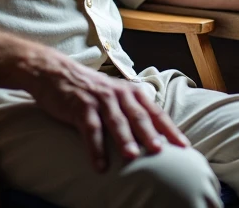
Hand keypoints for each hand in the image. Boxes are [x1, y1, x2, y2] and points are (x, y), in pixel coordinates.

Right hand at [19, 49, 189, 171]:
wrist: (55, 72)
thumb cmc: (89, 88)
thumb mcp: (115, 94)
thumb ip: (131, 109)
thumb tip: (153, 134)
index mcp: (131, 92)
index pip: (155, 112)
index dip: (169, 129)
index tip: (183, 146)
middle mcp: (118, 93)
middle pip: (139, 116)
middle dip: (150, 134)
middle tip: (160, 151)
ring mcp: (100, 99)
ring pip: (116, 120)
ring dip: (124, 139)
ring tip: (132, 156)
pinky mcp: (80, 106)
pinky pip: (90, 128)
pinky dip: (95, 148)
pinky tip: (99, 165)